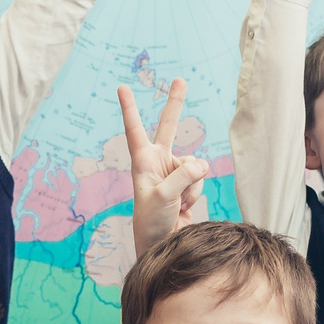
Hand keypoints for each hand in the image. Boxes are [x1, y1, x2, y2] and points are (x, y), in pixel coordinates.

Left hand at [120, 80, 205, 253]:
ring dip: (189, 185)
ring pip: (194, 165)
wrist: (163, 245)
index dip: (129, 108)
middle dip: (175, 103)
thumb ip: (183, 175)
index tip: (122, 87)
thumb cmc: (152, 222)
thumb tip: (202, 164)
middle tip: (180, 79)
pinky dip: (195, 193)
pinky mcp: (188, 184)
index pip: (135, 129)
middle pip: (168, 127)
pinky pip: (200, 179)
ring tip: (175, 203)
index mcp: (142, 161)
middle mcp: (158, 162)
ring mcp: (174, 172)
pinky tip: (183, 205)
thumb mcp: (163, 196)